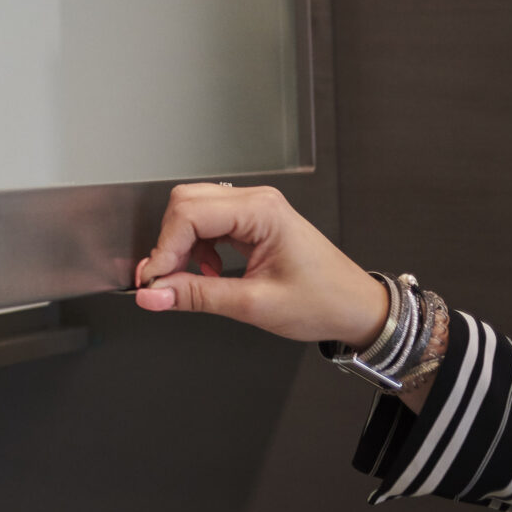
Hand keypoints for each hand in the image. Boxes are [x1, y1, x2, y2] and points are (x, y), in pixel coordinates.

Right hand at [134, 183, 387, 347]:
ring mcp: (254, 209)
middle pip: (186, 203)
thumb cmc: (324, 302)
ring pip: (193, 211)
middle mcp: (256, 202)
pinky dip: (196, 247)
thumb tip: (154, 295)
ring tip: (188, 279)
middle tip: (162, 280)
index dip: (164, 248)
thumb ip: (197, 296)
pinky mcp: (252, 221)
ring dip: (181, 245)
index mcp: (261, 211)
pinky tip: (207, 271)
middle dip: (168, 243)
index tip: (153, 281)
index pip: (189, 214)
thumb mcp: (254, 305)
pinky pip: (208, 222)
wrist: (358, 309)